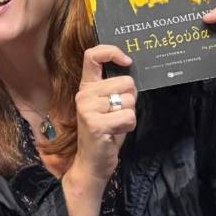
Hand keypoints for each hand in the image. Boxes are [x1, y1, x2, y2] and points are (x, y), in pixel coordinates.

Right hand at [71, 45, 137, 185]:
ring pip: (129, 100)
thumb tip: (131, 71)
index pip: (92, 55)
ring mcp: (87, 109)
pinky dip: (128, 126)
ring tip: (115, 124)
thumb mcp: (107, 105)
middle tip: (118, 113)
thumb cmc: (104, 132)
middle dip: (131, 98)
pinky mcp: (95, 124)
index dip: (112, 52)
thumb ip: (115, 87)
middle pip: (126, 81)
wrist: (91, 163)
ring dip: (129, 114)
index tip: (126, 61)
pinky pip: (128, 116)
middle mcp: (84, 95)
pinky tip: (115, 132)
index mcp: (86, 87)